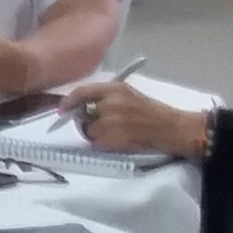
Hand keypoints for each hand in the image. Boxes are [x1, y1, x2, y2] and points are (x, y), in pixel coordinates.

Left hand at [64, 78, 213, 159]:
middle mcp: (110, 103)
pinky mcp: (114, 138)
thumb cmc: (151, 111)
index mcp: (115, 89)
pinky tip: (116, 140)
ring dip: (94, 134)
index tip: (62, 109)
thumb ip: (106, 97)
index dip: (69, 101)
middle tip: (97, 124)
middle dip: (86, 121)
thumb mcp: (129, 94)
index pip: (82, 92)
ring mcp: (111, 121)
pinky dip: (102, 144)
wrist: (170, 127)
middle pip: (83, 114)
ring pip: (88, 130)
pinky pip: (97, 142)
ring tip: (112, 133)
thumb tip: (83, 105)